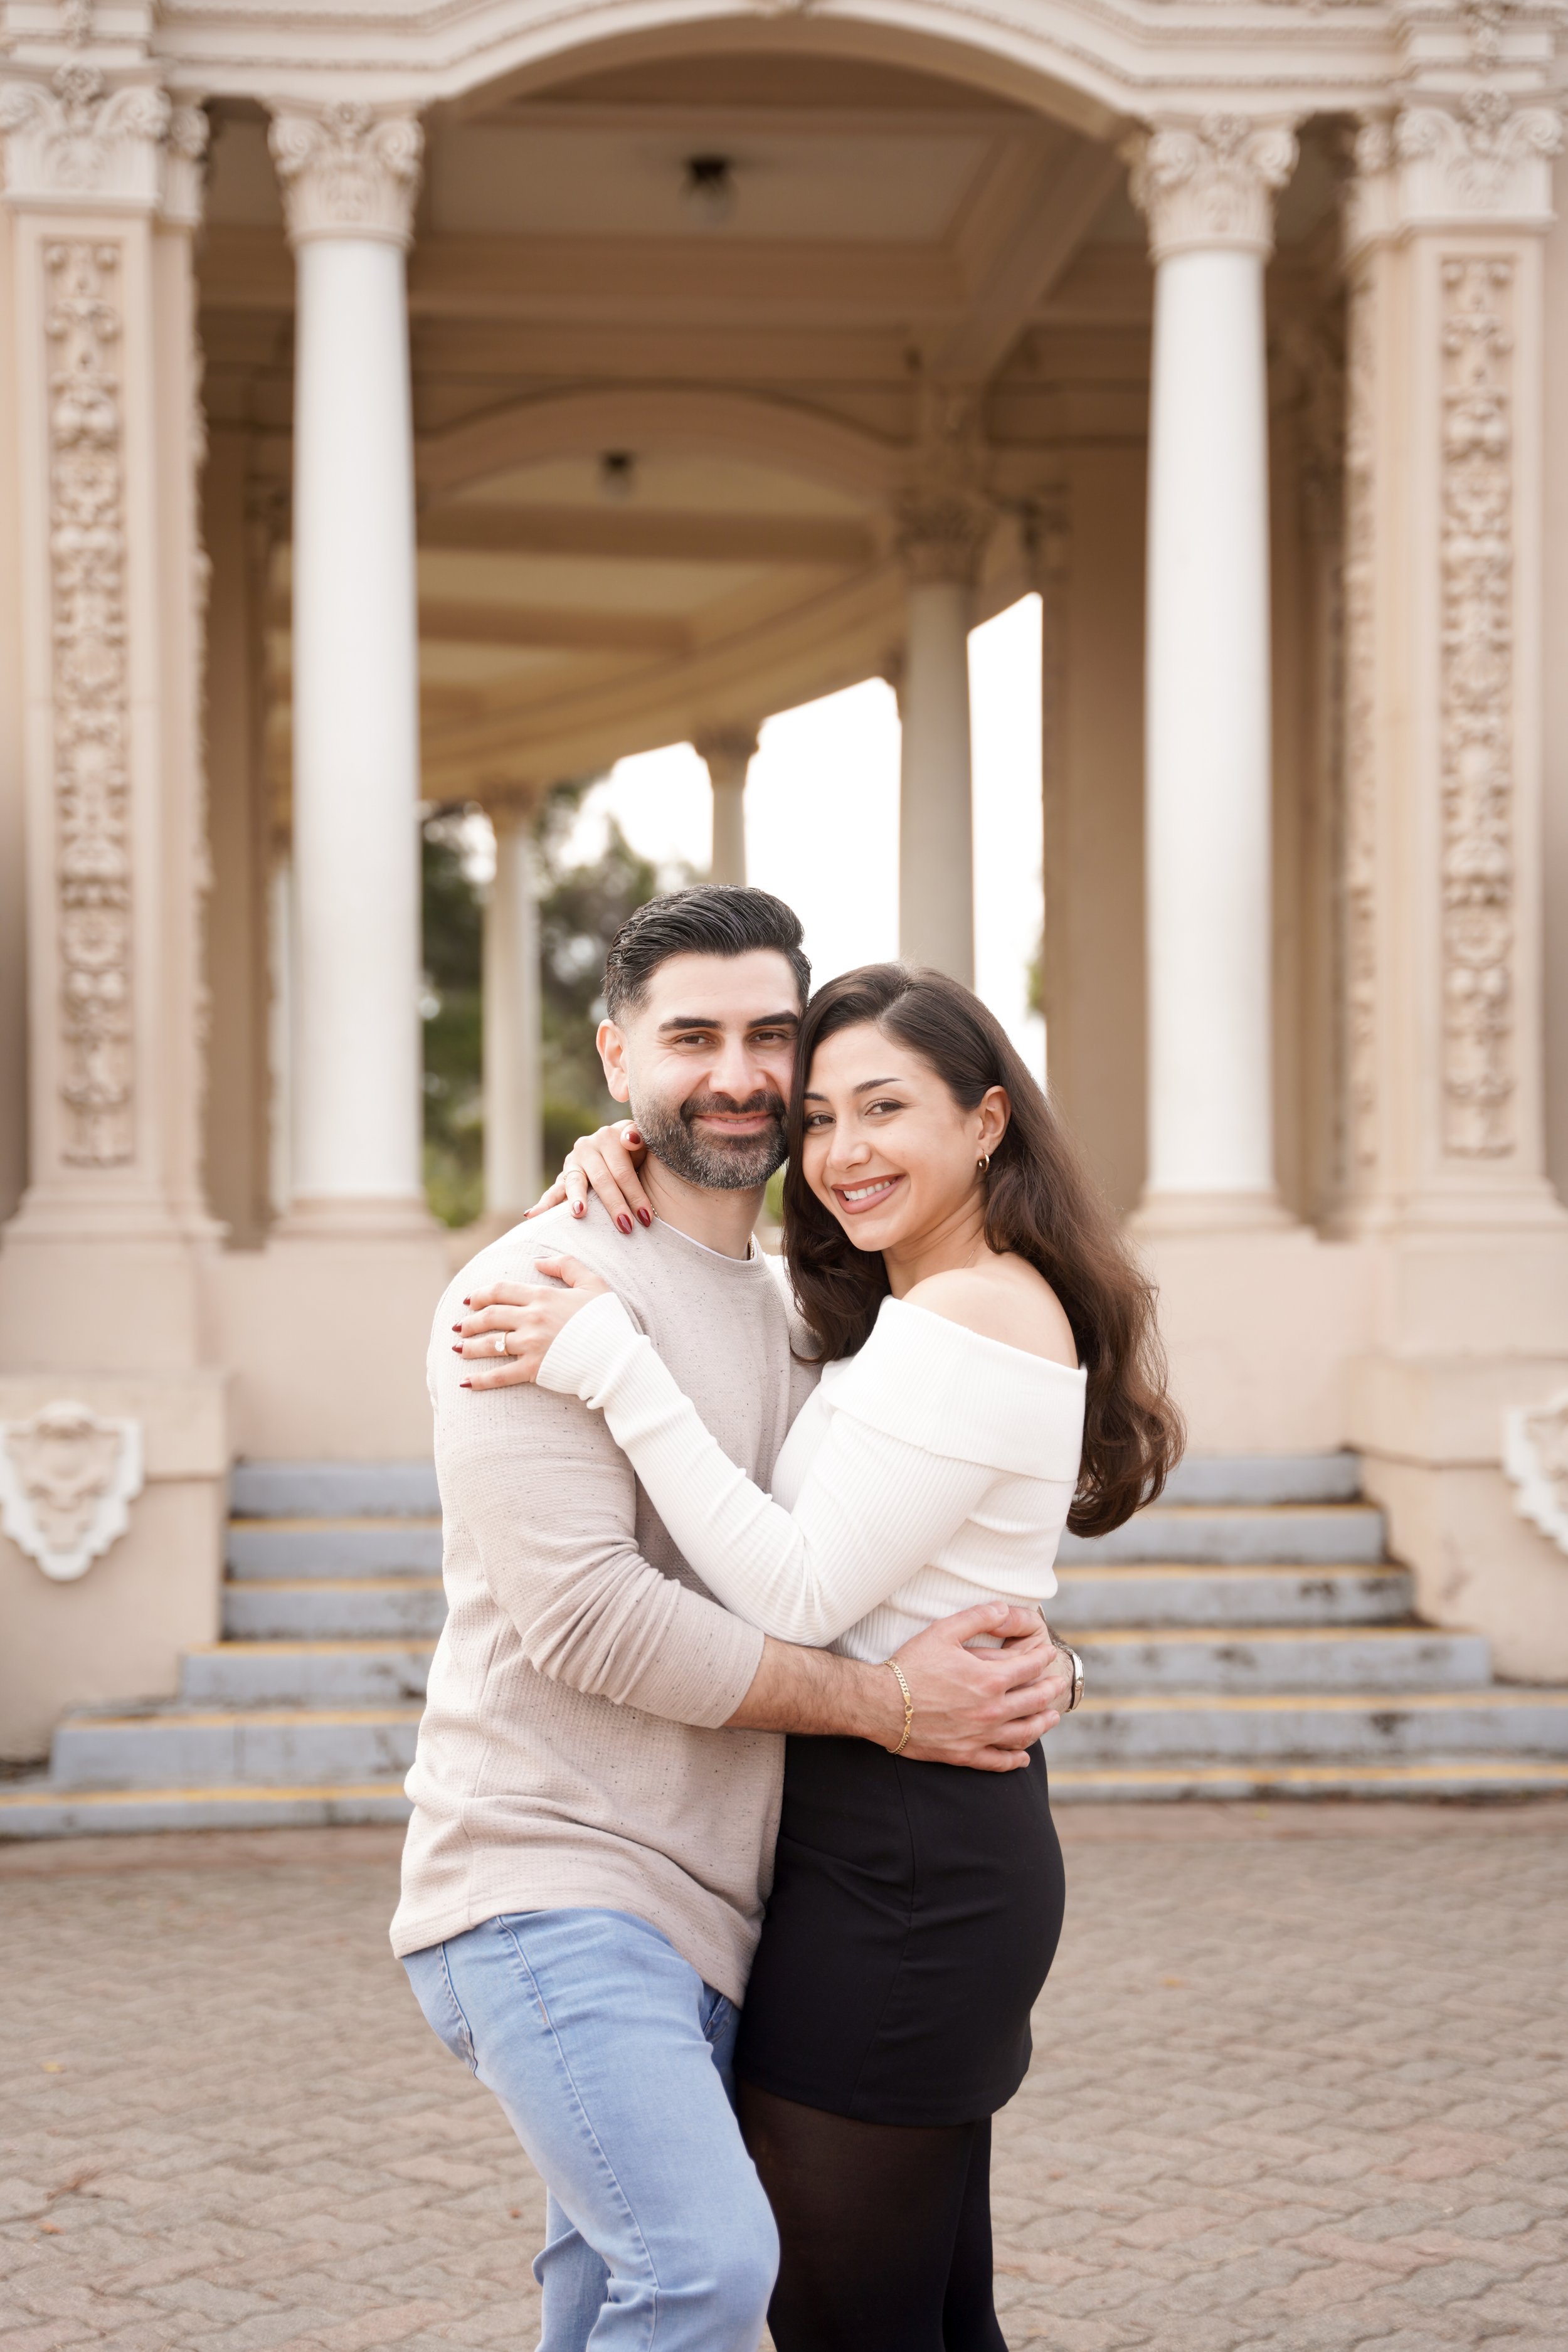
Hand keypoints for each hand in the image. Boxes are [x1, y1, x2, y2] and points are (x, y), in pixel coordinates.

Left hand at [454, 1256, 612, 1388]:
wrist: (618, 1356)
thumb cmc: (608, 1320)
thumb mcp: (593, 1283)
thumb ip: (566, 1265)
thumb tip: (538, 1260)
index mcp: (543, 1296)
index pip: (501, 1290)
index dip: (480, 1294)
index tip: (468, 1301)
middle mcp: (532, 1318)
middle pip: (489, 1316)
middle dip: (470, 1321)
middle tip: (459, 1326)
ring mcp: (530, 1344)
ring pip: (490, 1344)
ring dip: (469, 1346)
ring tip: (457, 1348)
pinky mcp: (533, 1369)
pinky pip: (500, 1375)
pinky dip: (480, 1379)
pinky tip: (465, 1382)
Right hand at [524, 1121, 652, 1234]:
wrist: (623, 1151)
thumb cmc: (638, 1152)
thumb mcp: (644, 1143)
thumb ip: (640, 1138)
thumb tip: (630, 1140)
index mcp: (608, 1136)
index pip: (623, 1170)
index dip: (636, 1194)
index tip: (646, 1218)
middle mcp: (587, 1146)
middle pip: (602, 1179)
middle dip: (615, 1205)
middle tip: (626, 1227)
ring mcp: (573, 1162)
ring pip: (575, 1183)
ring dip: (577, 1199)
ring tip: (579, 1213)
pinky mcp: (563, 1176)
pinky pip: (554, 1191)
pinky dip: (543, 1204)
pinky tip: (532, 1215)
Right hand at [891, 1605, 1072, 1772]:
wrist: (882, 1704)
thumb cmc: (911, 1665)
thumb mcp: (943, 1631)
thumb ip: (977, 1617)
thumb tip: (1003, 1608)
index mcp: (990, 1679)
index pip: (1029, 1668)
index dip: (1042, 1659)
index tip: (1048, 1655)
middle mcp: (991, 1710)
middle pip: (1034, 1701)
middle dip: (1049, 1690)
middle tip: (1057, 1685)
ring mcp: (980, 1735)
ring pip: (1023, 1733)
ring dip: (1042, 1725)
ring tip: (1051, 1718)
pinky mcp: (965, 1755)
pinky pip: (998, 1760)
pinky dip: (1015, 1759)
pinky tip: (1023, 1757)